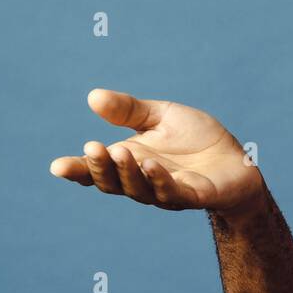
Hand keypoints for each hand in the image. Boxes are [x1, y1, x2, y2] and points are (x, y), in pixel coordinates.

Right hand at [50, 89, 264, 213]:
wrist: (235, 160)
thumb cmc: (194, 139)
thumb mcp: (159, 116)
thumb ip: (128, 110)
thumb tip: (93, 96)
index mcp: (129, 162)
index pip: (96, 171)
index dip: (77, 170)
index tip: (57, 166)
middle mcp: (142, 181)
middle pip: (113, 182)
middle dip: (100, 167)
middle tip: (92, 148)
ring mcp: (166, 192)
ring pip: (139, 189)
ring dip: (127, 173)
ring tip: (119, 152)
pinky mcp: (194, 196)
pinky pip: (173, 192)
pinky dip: (160, 180)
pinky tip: (151, 165)